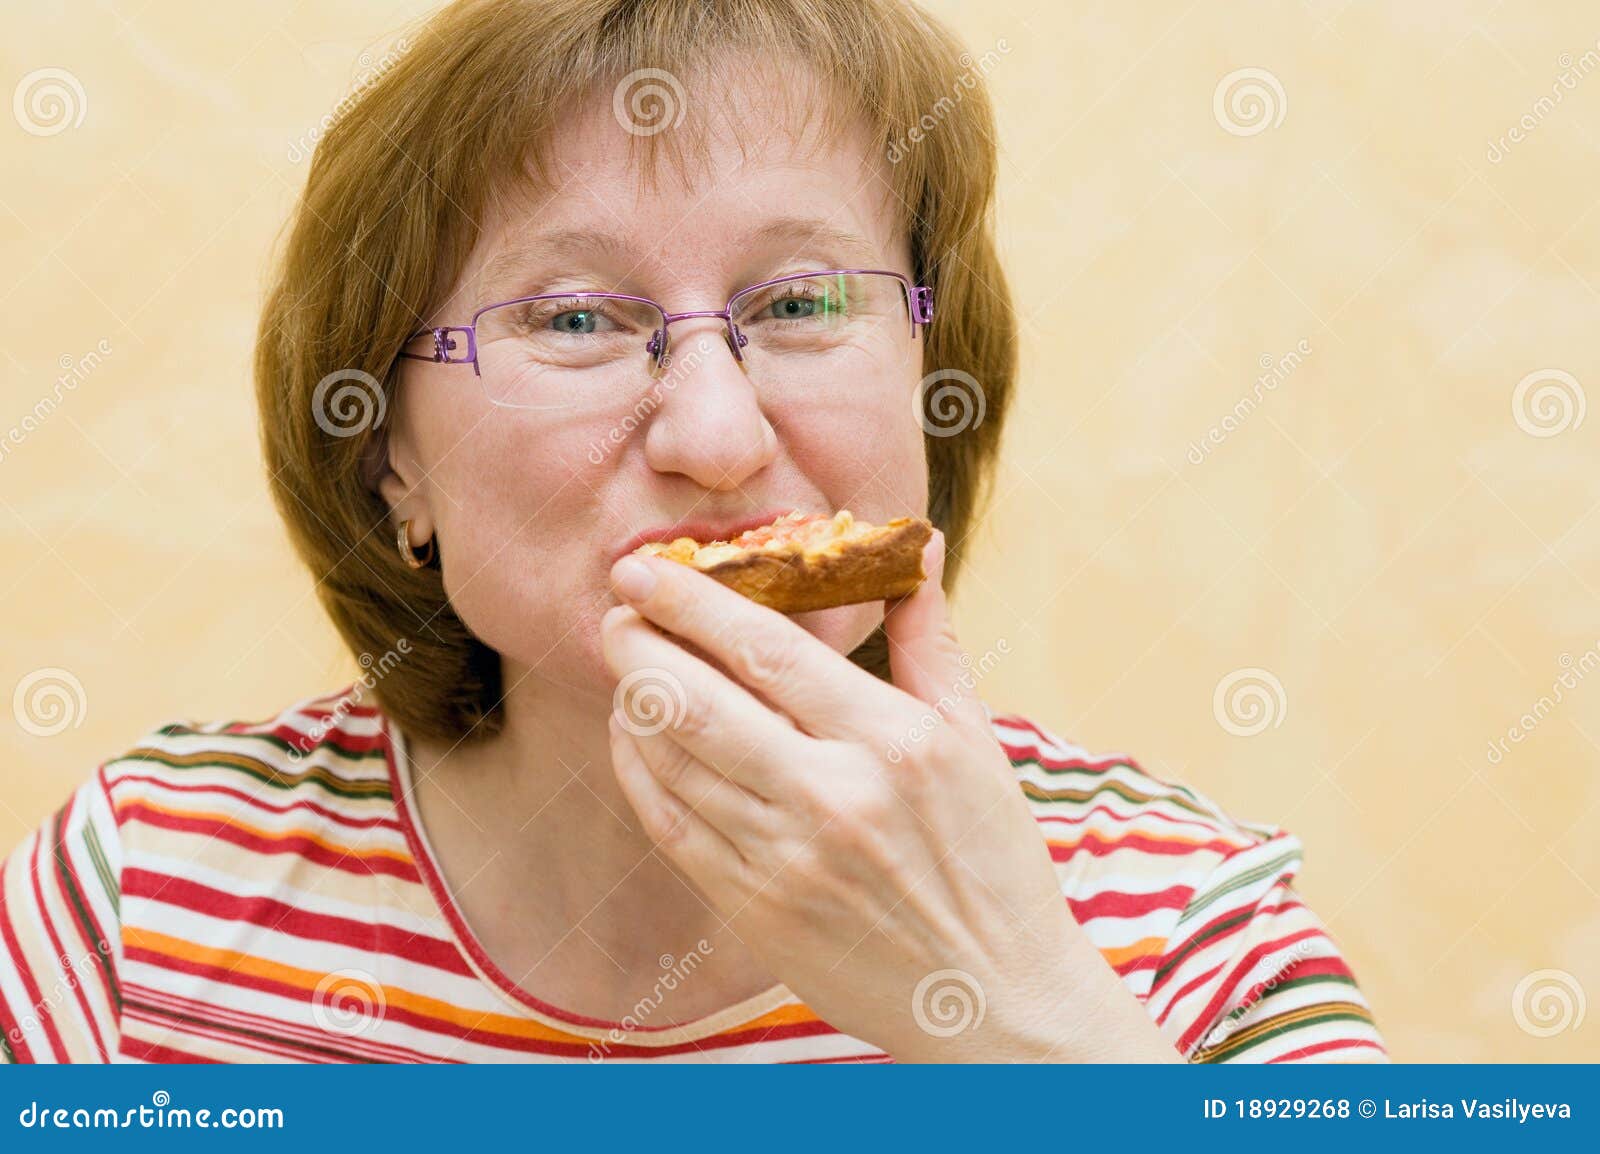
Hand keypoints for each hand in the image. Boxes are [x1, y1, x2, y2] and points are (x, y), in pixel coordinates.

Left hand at [600, 531, 1175, 1061]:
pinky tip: (636, 738)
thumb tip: (919, 542)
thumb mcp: (978, 740)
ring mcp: (788, 859)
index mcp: (895, 741)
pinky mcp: (756, 910)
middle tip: (615, 609)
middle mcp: (835, 796)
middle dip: (639, 644)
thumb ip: (931, 638)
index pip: (768, 651)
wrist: (998, 998)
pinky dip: (640, 772)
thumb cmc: (993, 860)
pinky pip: (671, 826)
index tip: (644, 569)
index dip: (693, 603)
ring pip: (674, 761)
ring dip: (633, 702)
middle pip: (698, 701)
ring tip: (626, 665)